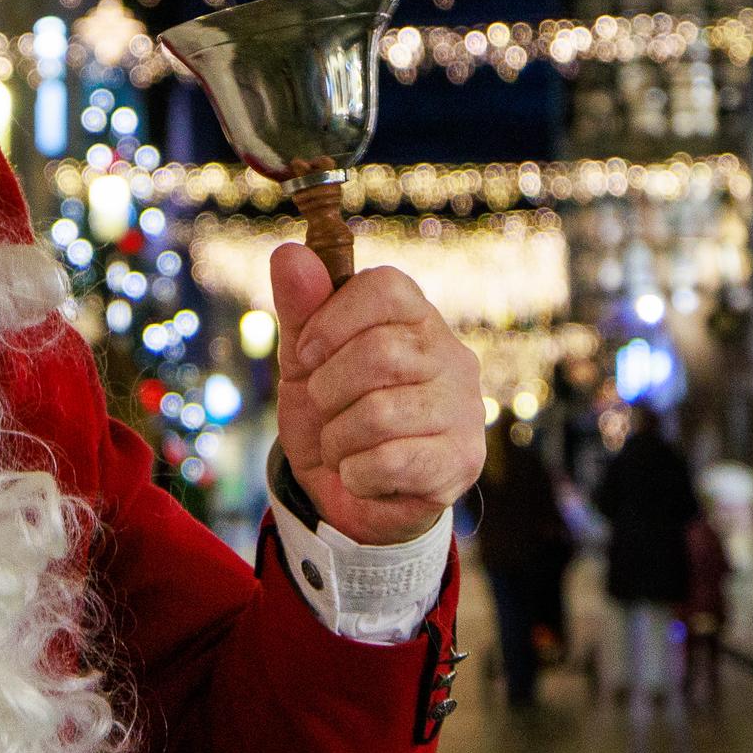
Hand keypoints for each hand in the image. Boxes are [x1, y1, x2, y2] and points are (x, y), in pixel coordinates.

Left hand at [271, 244, 483, 547]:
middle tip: (324, 411)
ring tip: (342, 447)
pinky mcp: (462, 460)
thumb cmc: (334, 417)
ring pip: (382, 413)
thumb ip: (300, 309)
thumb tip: (288, 252)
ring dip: (338, 439)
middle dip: (328, 390)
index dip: (332, 319)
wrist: (351, 499)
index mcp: (416, 319)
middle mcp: (452, 356)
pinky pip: (391, 461)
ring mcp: (464, 409)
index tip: (306, 354)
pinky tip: (363, 475)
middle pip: (380, 353)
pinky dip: (356, 474)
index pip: (385, 288)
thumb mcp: (305, 362)